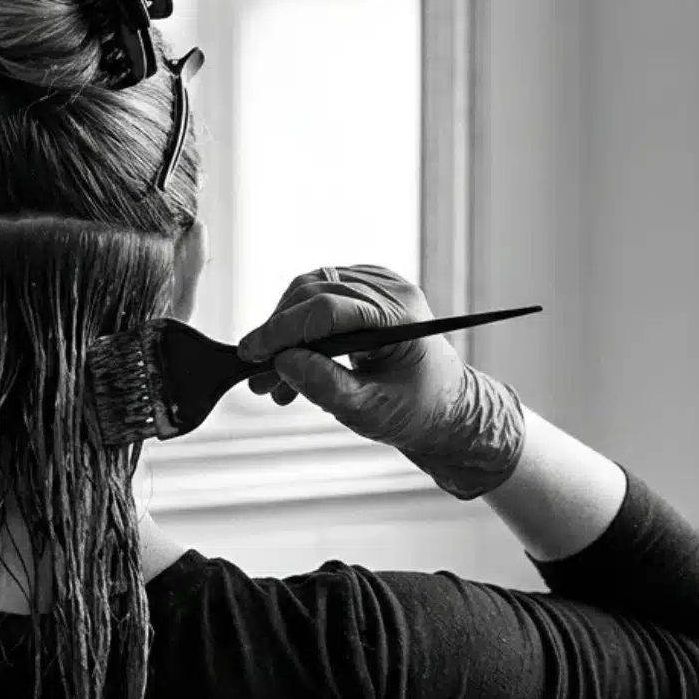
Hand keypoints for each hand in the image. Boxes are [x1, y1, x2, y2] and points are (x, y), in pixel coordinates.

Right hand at [235, 265, 524, 499]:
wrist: (447, 409)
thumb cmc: (419, 411)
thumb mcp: (371, 411)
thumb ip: (326, 386)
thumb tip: (283, 363)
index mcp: (399, 313)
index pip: (326, 307)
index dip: (283, 330)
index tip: (251, 355)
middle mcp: (389, 290)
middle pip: (313, 292)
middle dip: (277, 334)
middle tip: (257, 376)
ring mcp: (377, 287)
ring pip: (309, 293)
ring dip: (283, 333)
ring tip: (271, 382)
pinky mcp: (364, 295)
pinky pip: (317, 300)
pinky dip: (297, 331)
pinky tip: (290, 367)